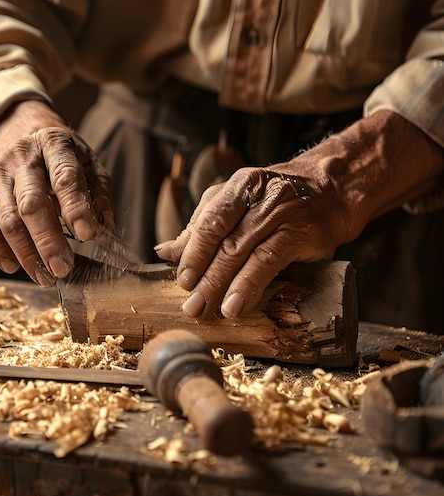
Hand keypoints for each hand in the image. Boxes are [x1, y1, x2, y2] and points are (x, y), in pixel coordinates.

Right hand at [0, 100, 114, 285]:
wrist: (24, 138)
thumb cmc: (64, 162)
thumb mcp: (90, 168)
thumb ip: (99, 196)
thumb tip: (101, 230)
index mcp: (54, 143)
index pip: (65, 176)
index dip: (76, 207)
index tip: (87, 235)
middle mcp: (22, 154)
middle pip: (31, 204)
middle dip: (48, 241)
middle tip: (63, 269)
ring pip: (7, 220)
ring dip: (26, 255)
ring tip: (46, 277)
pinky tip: (14, 266)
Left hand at [156, 110, 443, 320]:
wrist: (331, 190)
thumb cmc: (276, 203)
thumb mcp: (237, 205)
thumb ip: (202, 227)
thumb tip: (164, 252)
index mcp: (237, 186)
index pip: (209, 220)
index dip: (193, 251)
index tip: (182, 280)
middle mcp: (258, 195)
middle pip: (224, 239)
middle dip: (204, 275)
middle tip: (190, 305)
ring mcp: (282, 212)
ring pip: (243, 251)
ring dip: (222, 284)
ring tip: (207, 309)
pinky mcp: (303, 232)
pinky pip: (269, 262)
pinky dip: (249, 285)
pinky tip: (236, 304)